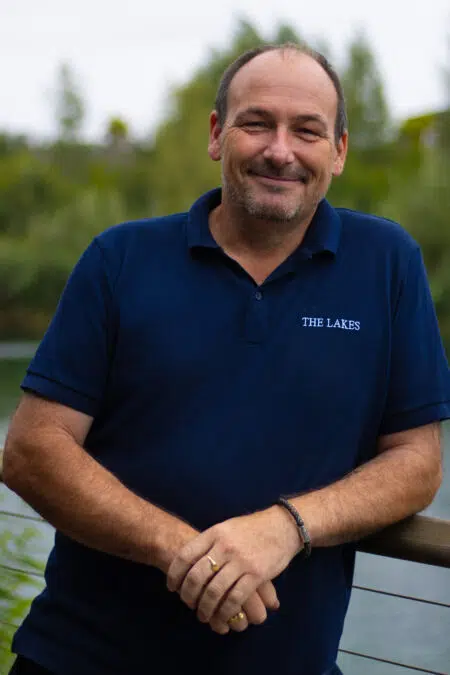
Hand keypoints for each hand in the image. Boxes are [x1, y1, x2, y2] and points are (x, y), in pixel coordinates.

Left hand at [167, 506, 299, 629]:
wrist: (282, 526)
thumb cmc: (251, 528)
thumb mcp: (226, 528)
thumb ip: (209, 542)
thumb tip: (188, 561)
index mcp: (214, 533)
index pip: (185, 556)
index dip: (174, 575)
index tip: (172, 587)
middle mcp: (224, 547)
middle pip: (196, 577)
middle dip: (188, 596)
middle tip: (188, 604)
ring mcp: (240, 561)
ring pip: (214, 592)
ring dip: (205, 609)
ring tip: (203, 615)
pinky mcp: (256, 575)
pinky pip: (235, 599)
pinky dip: (225, 612)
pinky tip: (222, 617)